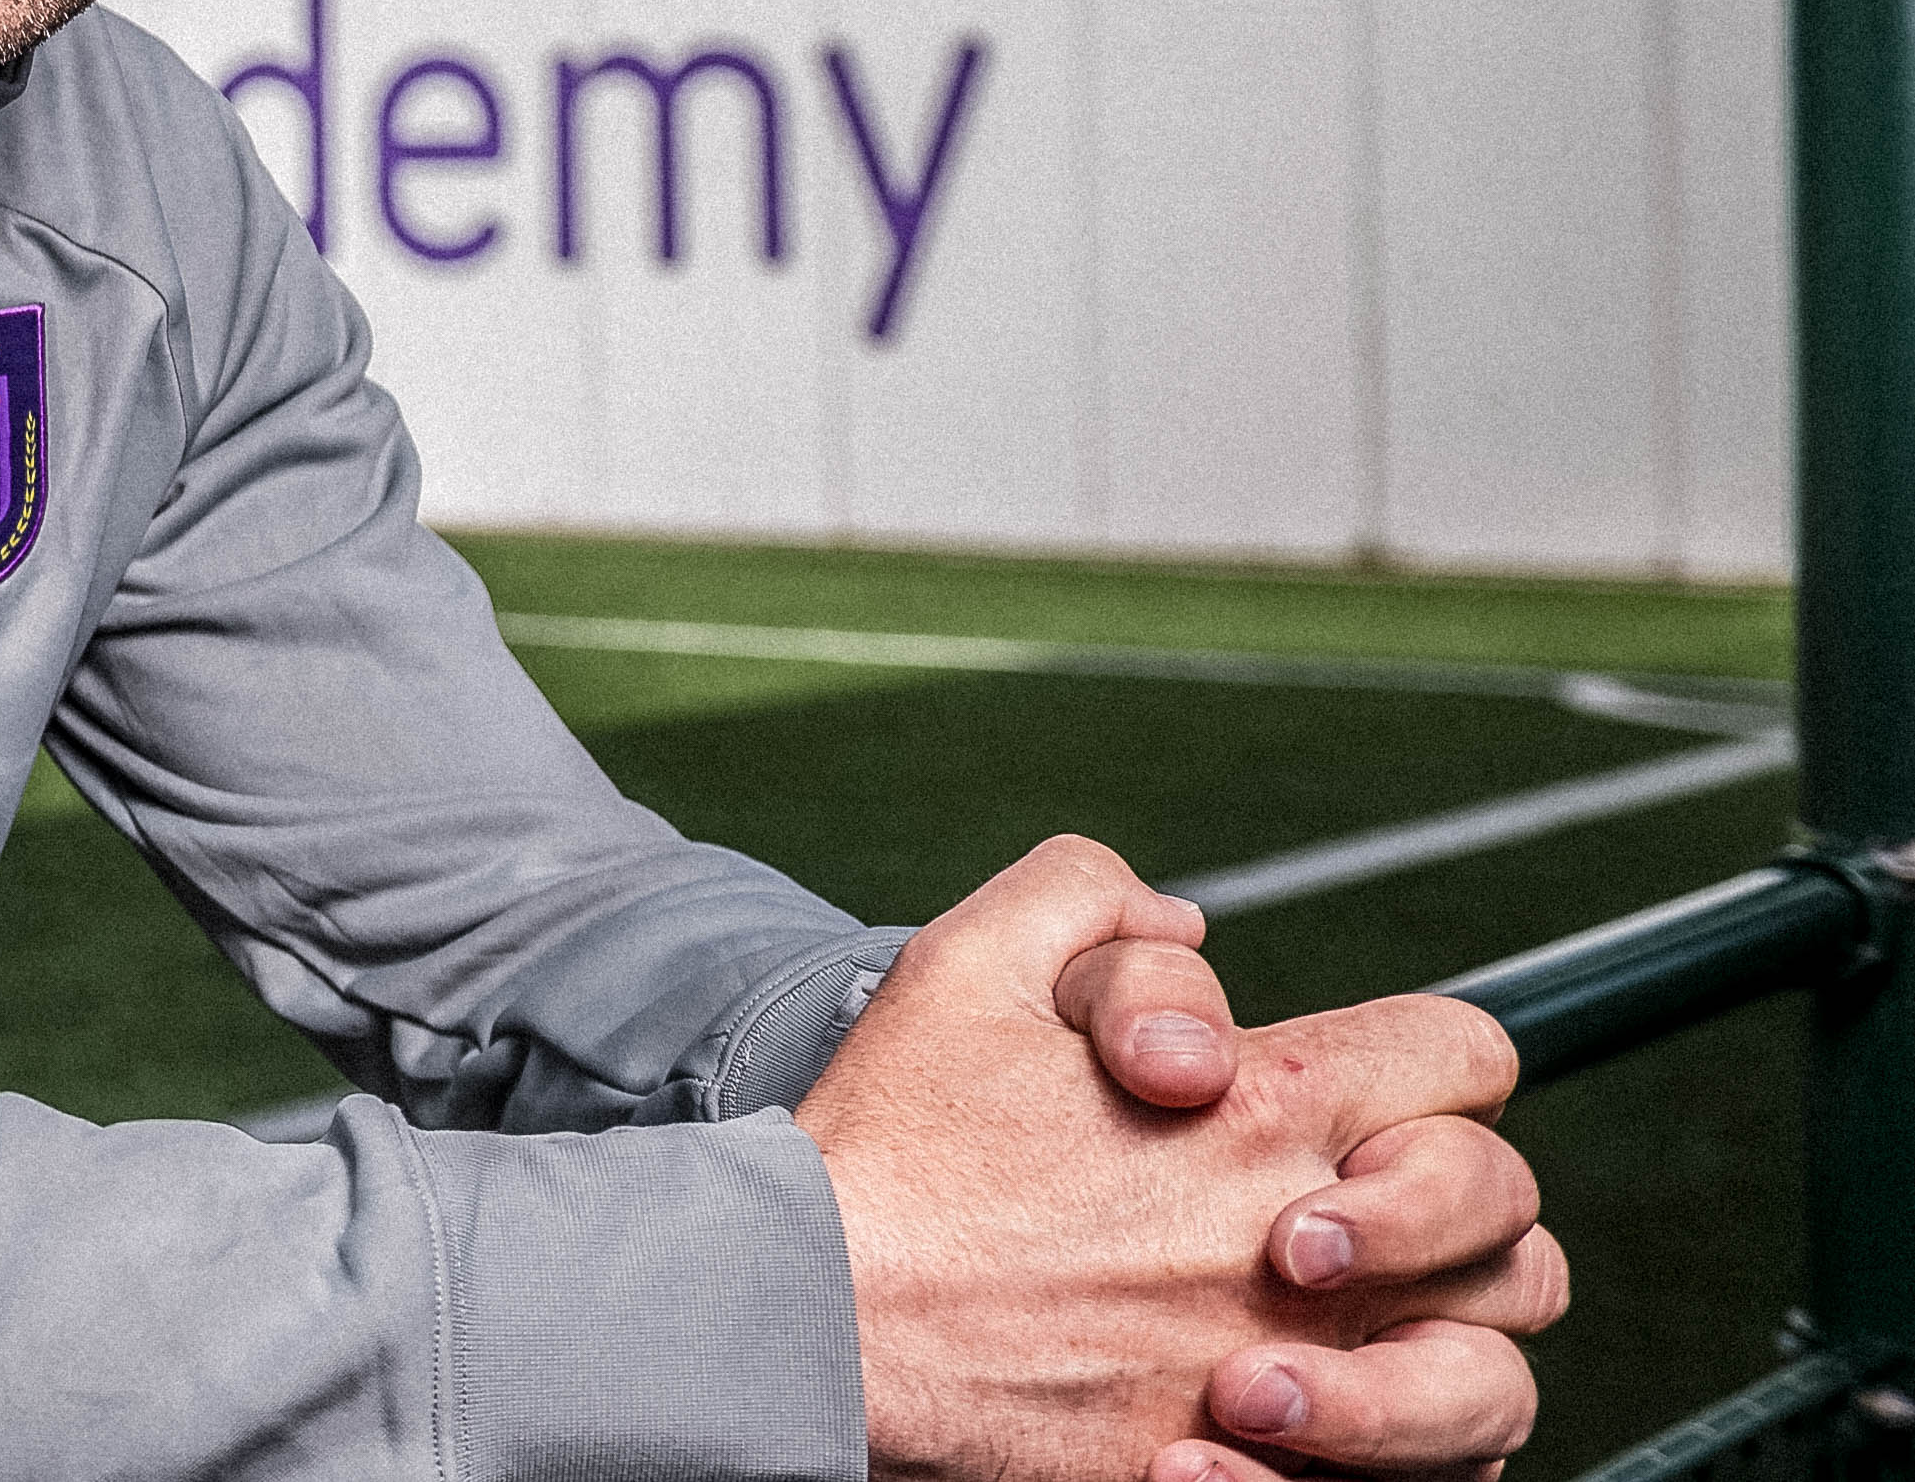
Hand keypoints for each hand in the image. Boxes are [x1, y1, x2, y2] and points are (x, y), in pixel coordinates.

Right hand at [803, 837, 1570, 1481]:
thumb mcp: (969, 965)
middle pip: (1509, 1220)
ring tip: (1306, 1355)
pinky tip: (1266, 1438)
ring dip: (1429, 1362)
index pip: (1464, 1056)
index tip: (1341, 1099)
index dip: (1423, 1064)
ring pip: (1491, 1380)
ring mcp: (1293, 1376)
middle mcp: (1306, 1241)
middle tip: (1316, 1230)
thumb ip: (1088, 903)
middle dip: (1443, 1212)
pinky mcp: (1247, 1477)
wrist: (818, 1318)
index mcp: (1265, 1103)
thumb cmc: (892, 1150)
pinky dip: (1366, 1475)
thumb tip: (1185, 930)